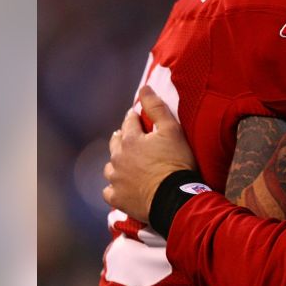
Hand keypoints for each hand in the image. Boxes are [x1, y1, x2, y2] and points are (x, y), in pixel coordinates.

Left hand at [102, 86, 198, 221]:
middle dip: (122, 138)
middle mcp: (117, 158)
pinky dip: (115, 188)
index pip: (129, 122)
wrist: (174, 198)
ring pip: (110, 167)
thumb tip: (144, 87)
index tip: (141, 119)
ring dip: (117, 164)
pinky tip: (123, 188)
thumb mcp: (172, 130)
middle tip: (133, 141)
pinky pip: (109, 191)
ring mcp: (115, 179)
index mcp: (130, 140)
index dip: (136, 119)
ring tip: (128, 165)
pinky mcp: (117, 198)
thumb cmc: (176, 162)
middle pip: (115, 143)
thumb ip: (156, 108)